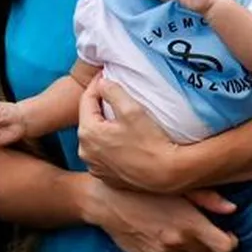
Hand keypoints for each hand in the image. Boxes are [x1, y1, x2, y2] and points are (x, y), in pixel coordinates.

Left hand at [77, 75, 188, 192]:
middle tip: (113, 94)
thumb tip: (102, 83)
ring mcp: (94, 166)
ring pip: (95, 138)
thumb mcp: (132, 110)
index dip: (96, 84)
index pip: (86, 99)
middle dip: (99, 105)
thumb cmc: (150, 142)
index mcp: (88, 132)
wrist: (167, 174)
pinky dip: (109, 145)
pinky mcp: (105, 176)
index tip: (105, 74)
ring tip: (119, 118)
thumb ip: (113, 91)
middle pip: (89, 119)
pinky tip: (123, 140)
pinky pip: (103, 154)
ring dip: (104, 126)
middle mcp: (85, 151)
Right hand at [87, 181, 238, 251]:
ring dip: (196, 250)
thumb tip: (232, 209)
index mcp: (189, 223)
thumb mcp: (178, 185)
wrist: (105, 200)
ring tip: (187, 233)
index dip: (230, 242)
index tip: (228, 234)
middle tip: (205, 228)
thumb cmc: (144, 187)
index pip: (224, 247)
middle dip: (212, 242)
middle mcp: (178, 242)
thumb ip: (208, 198)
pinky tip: (174, 244)